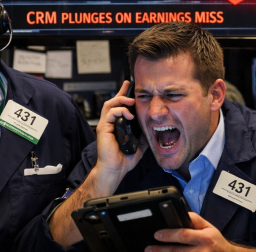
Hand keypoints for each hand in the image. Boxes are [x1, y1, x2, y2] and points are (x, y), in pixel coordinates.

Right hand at [49, 81, 147, 247]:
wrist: (114, 170)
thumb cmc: (122, 160)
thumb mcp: (138, 145)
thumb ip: (143, 136)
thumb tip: (152, 130)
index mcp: (117, 125)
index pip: (119, 106)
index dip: (123, 94)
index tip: (129, 85)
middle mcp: (109, 123)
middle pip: (112, 101)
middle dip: (122, 93)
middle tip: (130, 90)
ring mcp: (105, 125)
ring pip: (109, 104)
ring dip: (121, 100)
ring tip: (130, 101)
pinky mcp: (103, 129)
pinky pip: (110, 114)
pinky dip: (120, 111)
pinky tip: (129, 114)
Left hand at [146, 213, 249, 251]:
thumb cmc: (216, 241)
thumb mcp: (208, 226)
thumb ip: (195, 219)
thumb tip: (181, 214)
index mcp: (204, 238)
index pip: (184, 235)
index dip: (169, 235)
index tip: (157, 234)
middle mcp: (201, 251)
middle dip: (161, 250)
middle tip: (148, 248)